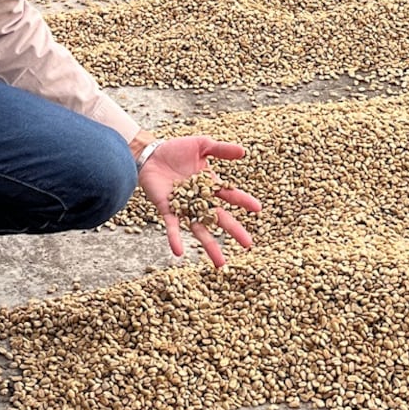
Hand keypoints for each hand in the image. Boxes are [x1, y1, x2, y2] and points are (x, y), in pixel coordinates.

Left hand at [136, 132, 260, 270]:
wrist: (150, 153)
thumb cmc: (176, 149)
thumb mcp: (202, 145)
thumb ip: (221, 149)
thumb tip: (243, 152)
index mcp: (210, 185)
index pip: (230, 195)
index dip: (244, 201)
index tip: (257, 209)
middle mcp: (200, 200)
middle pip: (219, 218)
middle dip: (234, 230)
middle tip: (248, 244)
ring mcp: (184, 207)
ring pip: (199, 229)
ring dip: (210, 246)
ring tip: (221, 264)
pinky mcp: (168, 210)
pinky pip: (173, 227)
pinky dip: (175, 239)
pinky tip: (179, 252)